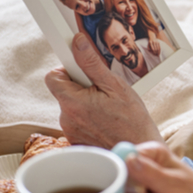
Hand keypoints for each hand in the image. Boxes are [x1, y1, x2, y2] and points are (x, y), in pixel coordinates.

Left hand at [45, 33, 162, 148]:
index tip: (82, 72)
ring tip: (108, 109)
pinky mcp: (76, 140)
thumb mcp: (116, 86)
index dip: (66, 70)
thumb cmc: (133, 121)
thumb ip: (92, 64)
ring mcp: (70, 131)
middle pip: (64, 92)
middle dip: (80, 87)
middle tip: (103, 93)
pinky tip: (106, 121)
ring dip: (86, 103)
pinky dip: (88, 118)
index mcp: (73, 102)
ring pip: (71, 106)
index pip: (53, 77)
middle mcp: (67, 118)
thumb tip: (78, 42)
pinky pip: (77, 121)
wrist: (140, 149)